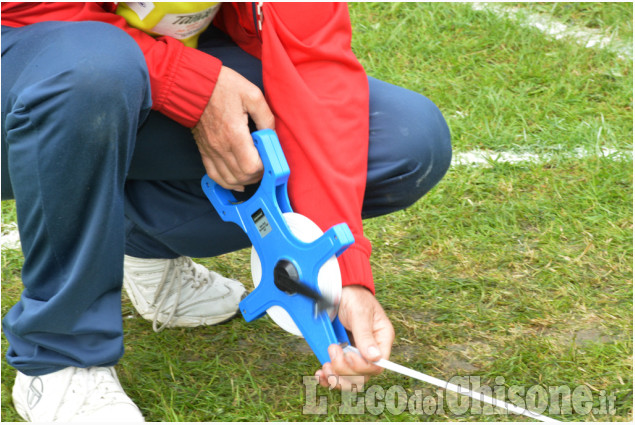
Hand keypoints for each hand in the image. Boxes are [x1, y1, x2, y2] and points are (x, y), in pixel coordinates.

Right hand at [192, 66, 274, 191]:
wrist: (193, 85)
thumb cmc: (223, 87)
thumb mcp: (252, 95)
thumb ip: (266, 117)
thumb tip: (273, 135)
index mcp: (235, 133)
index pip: (251, 166)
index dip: (264, 167)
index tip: (269, 158)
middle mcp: (221, 146)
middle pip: (242, 176)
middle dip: (257, 175)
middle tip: (265, 164)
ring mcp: (211, 151)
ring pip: (229, 180)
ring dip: (244, 181)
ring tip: (254, 172)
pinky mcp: (205, 151)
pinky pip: (214, 175)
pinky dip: (227, 182)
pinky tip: (238, 182)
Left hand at [314, 285, 394, 390]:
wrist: (339, 291)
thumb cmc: (354, 298)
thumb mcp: (360, 312)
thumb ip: (365, 334)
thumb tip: (375, 357)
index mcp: (381, 340)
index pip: (377, 365)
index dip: (361, 367)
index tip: (347, 355)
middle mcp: (370, 351)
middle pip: (362, 376)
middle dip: (344, 370)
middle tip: (332, 349)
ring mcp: (355, 355)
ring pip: (349, 380)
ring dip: (336, 378)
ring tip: (325, 366)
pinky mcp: (341, 356)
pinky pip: (337, 375)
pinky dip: (328, 378)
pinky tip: (320, 374)